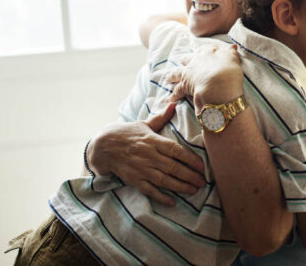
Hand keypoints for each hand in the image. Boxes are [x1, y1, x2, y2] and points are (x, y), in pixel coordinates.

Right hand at [86, 102, 205, 206]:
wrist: (102, 146)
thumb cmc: (126, 134)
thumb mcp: (144, 124)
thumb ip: (161, 118)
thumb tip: (174, 104)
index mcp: (153, 141)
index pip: (175, 150)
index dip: (190, 159)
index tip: (202, 166)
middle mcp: (149, 155)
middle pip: (173, 167)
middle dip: (190, 176)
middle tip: (203, 182)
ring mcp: (141, 169)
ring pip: (164, 180)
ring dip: (180, 186)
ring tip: (194, 190)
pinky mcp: (134, 180)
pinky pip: (149, 190)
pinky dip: (161, 197)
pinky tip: (172, 202)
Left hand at [166, 43, 243, 111]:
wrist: (220, 86)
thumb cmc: (229, 72)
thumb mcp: (233, 59)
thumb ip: (231, 52)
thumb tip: (233, 46)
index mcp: (209, 52)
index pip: (205, 49)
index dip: (204, 52)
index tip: (203, 53)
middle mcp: (197, 60)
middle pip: (187, 59)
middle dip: (185, 61)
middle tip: (183, 62)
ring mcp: (189, 72)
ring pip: (177, 72)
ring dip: (172, 75)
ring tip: (168, 78)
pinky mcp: (185, 85)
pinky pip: (177, 91)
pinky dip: (173, 95)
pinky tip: (169, 99)